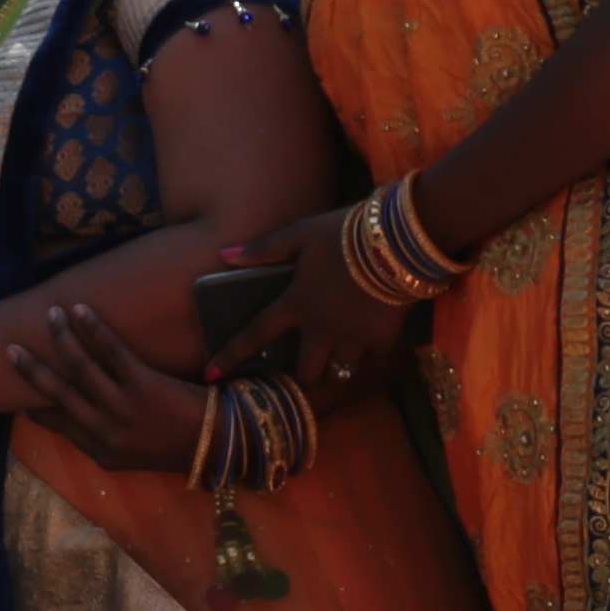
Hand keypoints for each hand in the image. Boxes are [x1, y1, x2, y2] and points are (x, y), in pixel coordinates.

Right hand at [8, 297, 209, 473]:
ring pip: (80, 369)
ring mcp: (123, 409)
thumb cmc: (173, 446)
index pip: (55, 422)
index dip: (32, 402)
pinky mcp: (144, 386)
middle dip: (32, 370)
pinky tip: (81, 310)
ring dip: (61, 339)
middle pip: (59, 394)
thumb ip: (100, 439)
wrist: (216, 445)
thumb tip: (71, 415)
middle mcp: (105, 431)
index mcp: (99, 450)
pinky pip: (111, 352)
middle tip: (11, 348)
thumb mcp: (128, 457)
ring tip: (50, 316)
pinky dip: (93, 329)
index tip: (15, 385)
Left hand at [223, 204, 420, 407]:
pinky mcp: (383, 339)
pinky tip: (374, 338)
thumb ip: (264, 249)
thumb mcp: (300, 233)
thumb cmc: (344, 234)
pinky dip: (372, 351)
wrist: (398, 240)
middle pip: (307, 374)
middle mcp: (321, 329)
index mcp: (296, 304)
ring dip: (338, 368)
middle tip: (309, 369)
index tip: (211, 376)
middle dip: (305, 377)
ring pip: (340, 373)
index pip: (254, 335)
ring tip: (341, 358)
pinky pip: (374, 357)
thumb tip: (225, 254)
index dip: (231, 356)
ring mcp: (353, 338)